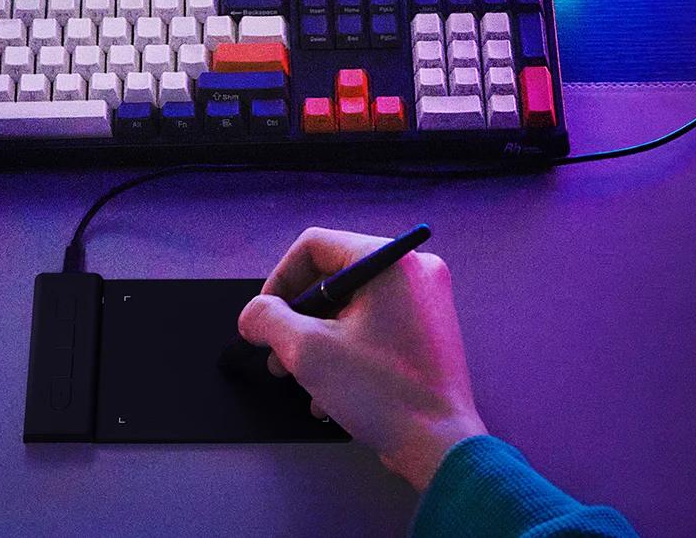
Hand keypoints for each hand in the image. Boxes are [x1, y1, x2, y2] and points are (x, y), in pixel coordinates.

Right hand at [238, 228, 487, 490]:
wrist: (442, 450)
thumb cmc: (382, 394)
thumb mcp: (308, 351)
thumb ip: (269, 320)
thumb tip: (253, 314)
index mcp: (390, 261)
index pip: (316, 245)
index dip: (280, 279)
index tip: (263, 314)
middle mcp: (413, 271)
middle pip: (333, 278)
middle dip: (297, 318)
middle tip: (276, 351)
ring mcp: (425, 303)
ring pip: (351, 306)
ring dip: (317, 340)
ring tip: (297, 377)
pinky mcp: (427, 333)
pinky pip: (373, 325)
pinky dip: (345, 350)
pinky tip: (328, 391)